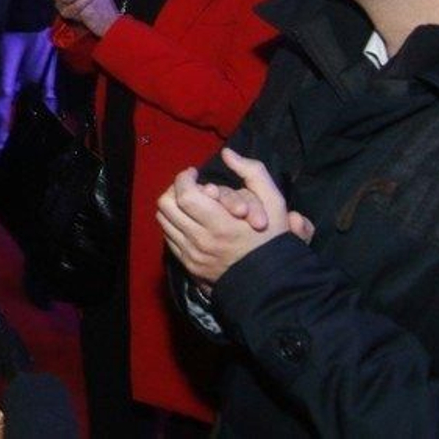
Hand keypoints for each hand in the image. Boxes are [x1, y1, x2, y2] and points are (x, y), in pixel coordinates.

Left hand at [156, 148, 289, 284]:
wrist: (273, 284)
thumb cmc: (273, 240)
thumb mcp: (274, 202)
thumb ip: (252, 172)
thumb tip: (227, 153)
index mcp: (220, 224)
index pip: (185, 194)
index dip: (184, 177)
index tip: (193, 172)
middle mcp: (201, 241)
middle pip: (166, 205)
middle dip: (174, 189)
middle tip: (188, 186)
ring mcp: (192, 255)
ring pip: (164, 222)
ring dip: (172, 206)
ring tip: (188, 202)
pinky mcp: (189, 266)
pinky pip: (169, 239)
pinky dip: (174, 225)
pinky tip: (190, 221)